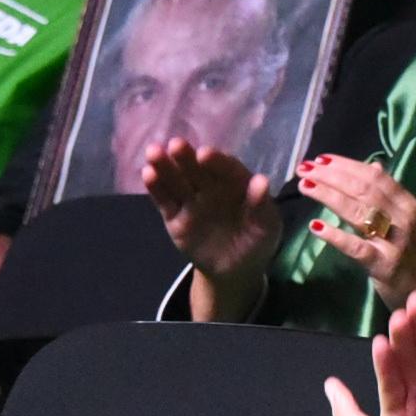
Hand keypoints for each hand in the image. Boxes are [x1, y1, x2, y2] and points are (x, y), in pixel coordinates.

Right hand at [143, 141, 282, 285]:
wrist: (235, 270)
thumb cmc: (256, 242)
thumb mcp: (267, 228)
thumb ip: (262, 206)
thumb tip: (262, 181)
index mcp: (236, 184)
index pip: (226, 168)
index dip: (217, 161)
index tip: (205, 154)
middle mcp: (211, 186)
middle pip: (197, 169)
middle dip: (187, 157)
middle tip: (176, 145)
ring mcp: (191, 200)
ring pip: (177, 180)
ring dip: (165, 166)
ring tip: (153, 152)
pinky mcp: (175, 217)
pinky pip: (165, 201)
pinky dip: (156, 188)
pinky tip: (148, 174)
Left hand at [295, 154, 415, 315]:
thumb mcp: (408, 219)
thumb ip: (390, 194)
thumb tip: (372, 166)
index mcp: (409, 204)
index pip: (375, 177)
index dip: (347, 165)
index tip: (321, 159)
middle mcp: (404, 218)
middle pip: (364, 190)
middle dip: (331, 175)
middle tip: (305, 168)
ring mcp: (395, 242)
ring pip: (358, 212)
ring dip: (328, 195)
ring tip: (305, 186)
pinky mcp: (385, 265)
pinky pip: (356, 247)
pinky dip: (335, 235)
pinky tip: (315, 226)